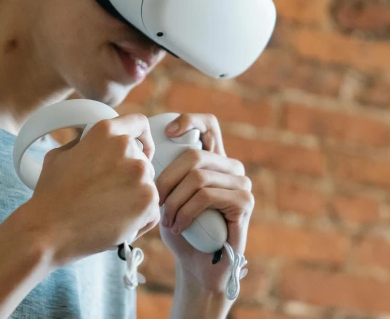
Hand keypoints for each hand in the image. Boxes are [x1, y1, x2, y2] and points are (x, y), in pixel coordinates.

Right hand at [25, 114, 160, 265]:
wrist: (49, 230)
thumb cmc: (51, 195)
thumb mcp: (61, 154)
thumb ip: (85, 143)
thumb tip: (96, 144)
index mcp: (106, 132)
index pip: (139, 123)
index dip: (143, 137)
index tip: (143, 150)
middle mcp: (128, 149)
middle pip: (143, 161)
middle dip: (131, 176)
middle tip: (110, 195)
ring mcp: (141, 175)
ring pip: (148, 186)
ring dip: (135, 198)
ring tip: (108, 213)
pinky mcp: (148, 201)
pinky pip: (152, 210)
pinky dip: (140, 220)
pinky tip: (118, 225)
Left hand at [156, 113, 253, 295]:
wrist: (197, 268)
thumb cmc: (179, 230)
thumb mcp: (166, 195)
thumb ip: (164, 172)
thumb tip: (145, 148)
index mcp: (214, 160)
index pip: (208, 125)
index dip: (189, 121)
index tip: (167, 133)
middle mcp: (231, 167)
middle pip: (193, 155)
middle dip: (166, 179)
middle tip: (155, 202)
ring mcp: (241, 183)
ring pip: (198, 176)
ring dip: (174, 201)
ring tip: (166, 221)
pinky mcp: (244, 202)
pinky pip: (207, 196)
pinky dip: (186, 212)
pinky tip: (178, 227)